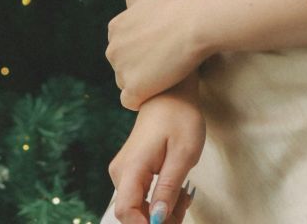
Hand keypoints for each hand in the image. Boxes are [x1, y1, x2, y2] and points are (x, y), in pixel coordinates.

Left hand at [106, 0, 203, 110]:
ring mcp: (122, 70)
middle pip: (123, 64)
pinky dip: (142, 98)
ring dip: (143, 82)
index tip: (160, 45)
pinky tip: (158, 90)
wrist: (196, 27)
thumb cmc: (180, 4)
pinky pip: (131, 100)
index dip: (142, 47)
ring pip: (127, 83)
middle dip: (140, 66)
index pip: (123, 44)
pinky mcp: (134, 89)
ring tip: (165, 75)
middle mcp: (113, 49)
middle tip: (166, 61)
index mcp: (116, 27)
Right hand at [106, 80, 202, 223]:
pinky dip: (160, 202)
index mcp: (132, 167)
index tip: (169, 223)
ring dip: (163, 212)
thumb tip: (158, 219)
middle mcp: (120, 172)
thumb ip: (169, 188)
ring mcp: (123, 172)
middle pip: (133, 214)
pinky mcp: (129, 172)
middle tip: (185, 206)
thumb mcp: (183, 154)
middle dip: (160, 221)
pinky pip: (140, 198)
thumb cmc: (179, 118)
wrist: (169, 95)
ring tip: (186, 196)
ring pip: (138, 209)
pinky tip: (177, 193)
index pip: (126, 211)